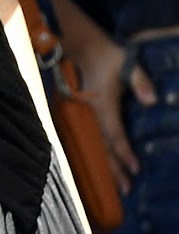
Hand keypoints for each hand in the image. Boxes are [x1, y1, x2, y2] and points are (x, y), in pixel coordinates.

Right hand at [71, 36, 156, 195]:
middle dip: (114, 168)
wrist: (79, 44)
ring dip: (105, 164)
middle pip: (103, 146)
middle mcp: (91, 113)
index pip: (115, 134)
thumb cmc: (104, 54)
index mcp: (103, 105)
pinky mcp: (79, 110)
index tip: (136, 169)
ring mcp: (83, 112)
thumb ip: (140, 82)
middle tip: (126, 189)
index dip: (125, 153)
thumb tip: (153, 103)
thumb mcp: (126, 63)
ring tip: (115, 183)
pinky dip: (95, 151)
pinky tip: (99, 162)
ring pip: (94, 143)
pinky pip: (87, 136)